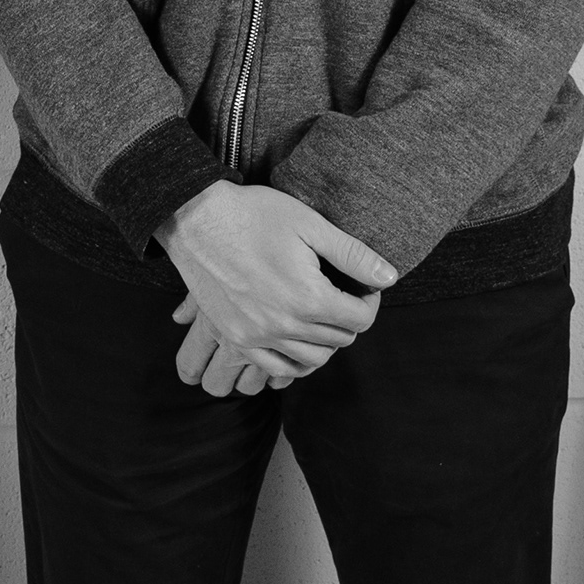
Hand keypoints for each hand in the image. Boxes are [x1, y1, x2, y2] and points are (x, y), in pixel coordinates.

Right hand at [154, 182, 396, 384]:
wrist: (194, 218)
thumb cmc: (253, 214)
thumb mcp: (309, 224)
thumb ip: (353, 254)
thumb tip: (389, 277)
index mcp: (308, 297)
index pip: (360, 319)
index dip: (369, 302)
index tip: (363, 287)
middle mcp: (284, 325)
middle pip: (339, 341)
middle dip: (348, 319)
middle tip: (341, 295)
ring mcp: (257, 336)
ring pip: (311, 361)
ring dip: (323, 341)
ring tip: (319, 315)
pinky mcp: (235, 338)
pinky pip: (275, 369)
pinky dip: (292, 360)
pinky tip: (295, 338)